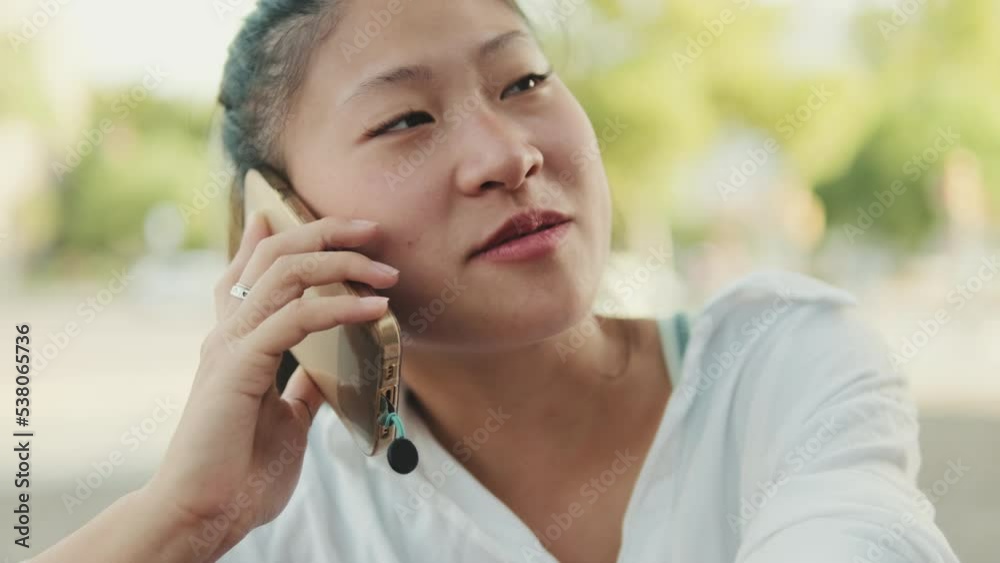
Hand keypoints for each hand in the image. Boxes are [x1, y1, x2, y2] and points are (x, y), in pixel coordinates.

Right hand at [143, 213, 398, 557]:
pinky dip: (340, 307)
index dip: (271, 237)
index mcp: (234, 342)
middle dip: (324, 233)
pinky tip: (374, 310)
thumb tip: (324, 373)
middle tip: (370, 229)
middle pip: (273, 255)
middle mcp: (227, 332)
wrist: (204, 513)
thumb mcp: (284, 419)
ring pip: (285, 273)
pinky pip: (297, 317)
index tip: (304, 217)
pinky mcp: (240, 364)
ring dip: (341, 264)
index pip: (248, 272)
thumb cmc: (238, 471)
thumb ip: (299, 388)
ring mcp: (230, 344)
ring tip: (386, 273)